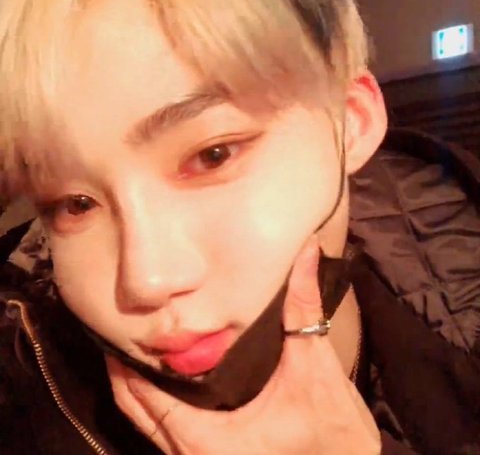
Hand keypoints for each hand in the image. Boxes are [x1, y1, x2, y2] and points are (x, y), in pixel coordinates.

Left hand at [107, 236, 380, 454]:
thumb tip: (306, 252)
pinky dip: (157, 400)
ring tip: (143, 341)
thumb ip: (304, 309)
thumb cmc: (335, 436)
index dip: (125, 361)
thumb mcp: (316, 371)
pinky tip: (168, 372)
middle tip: (127, 323)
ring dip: (139, 384)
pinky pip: (166, 429)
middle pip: (135, 409)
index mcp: (205, 441)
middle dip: (125, 368)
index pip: (144, 396)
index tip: (120, 323)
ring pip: (148, 422)